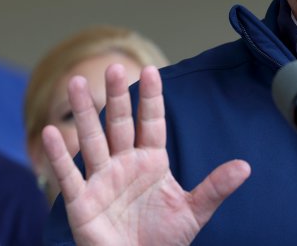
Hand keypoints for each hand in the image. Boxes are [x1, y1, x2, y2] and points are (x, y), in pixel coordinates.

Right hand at [42, 64, 250, 245]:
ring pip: (92, 139)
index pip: (152, 122)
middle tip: (114, 67)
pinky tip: (51, 132)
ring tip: (77, 82)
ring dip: (84, 112)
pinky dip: (60, 155)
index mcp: (152, 162)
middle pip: (119, 123)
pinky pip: (69, 174)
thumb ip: (215, 187)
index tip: (153, 70)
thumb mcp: (194, 211)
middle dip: (118, 96)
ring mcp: (102, 180)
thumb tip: (246, 167)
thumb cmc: (164, 239)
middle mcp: (125, 164)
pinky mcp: (82, 202)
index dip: (151, 98)